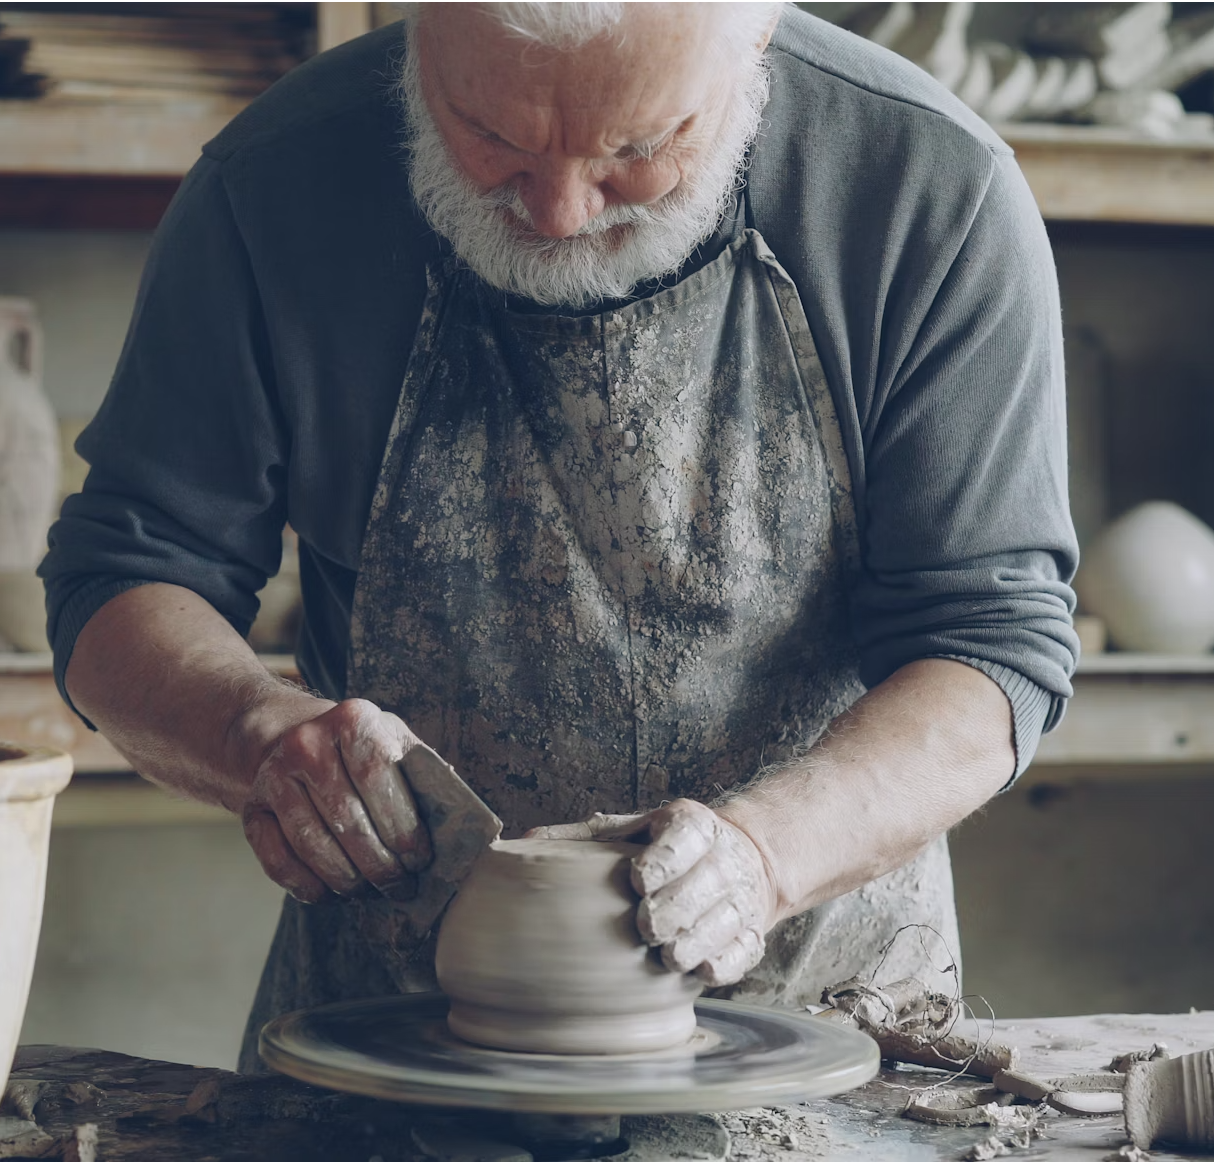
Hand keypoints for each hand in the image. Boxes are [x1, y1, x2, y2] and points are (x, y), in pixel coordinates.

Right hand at [241, 698, 432, 903]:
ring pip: (314, 845)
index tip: (420, 860)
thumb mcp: (395, 744)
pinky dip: (308, 886)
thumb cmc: (361, 749)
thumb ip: (422, 776)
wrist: (295, 737)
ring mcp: (273, 777)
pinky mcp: (252, 810)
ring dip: (347, 880)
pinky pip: (278, 860)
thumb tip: (456, 823)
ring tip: (371, 893)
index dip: (402, 828)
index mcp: (352, 719)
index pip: (379, 780)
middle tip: (400, 887)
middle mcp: (307, 743)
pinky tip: (333, 895)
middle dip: (380, 864)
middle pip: (348, 820)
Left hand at [528, 799, 776, 985]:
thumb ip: (580, 838)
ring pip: (725, 921)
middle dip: (673, 909)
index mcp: (691, 824)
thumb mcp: (627, 831)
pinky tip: (698, 970)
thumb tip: (523, 842)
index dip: (662, 861)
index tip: (638, 879)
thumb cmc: (663, 848)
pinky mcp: (753, 931)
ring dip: (695, 942)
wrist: (739, 858)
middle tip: (647, 926)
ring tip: (667, 955)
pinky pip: (744, 951)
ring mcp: (741, 897)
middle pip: (704, 885)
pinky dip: (723, 963)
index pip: (684, 838)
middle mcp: (723, 857)